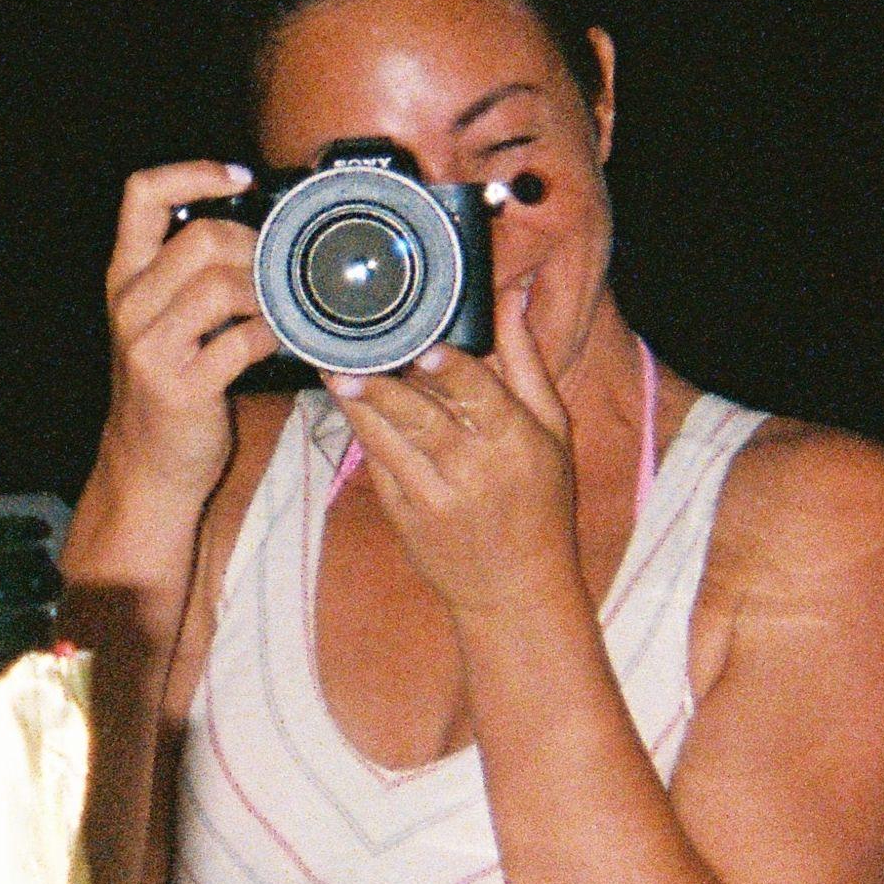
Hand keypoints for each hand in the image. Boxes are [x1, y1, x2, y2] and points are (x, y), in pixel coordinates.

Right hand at [94, 161, 276, 504]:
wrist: (147, 464)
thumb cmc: (168, 382)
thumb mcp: (160, 318)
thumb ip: (188, 273)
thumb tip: (260, 227)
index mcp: (125, 278)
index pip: (141, 195)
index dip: (193, 173)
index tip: (239, 178)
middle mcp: (130, 306)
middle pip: (200, 239)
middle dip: (252, 245)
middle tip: (275, 266)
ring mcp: (150, 348)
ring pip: (221, 287)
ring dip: (266, 292)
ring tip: (280, 305)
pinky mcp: (181, 388)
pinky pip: (241, 342)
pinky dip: (272, 335)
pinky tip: (279, 340)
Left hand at [329, 318, 587, 634]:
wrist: (515, 590)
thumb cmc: (541, 501)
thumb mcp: (551, 430)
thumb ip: (526, 361)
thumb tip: (514, 293)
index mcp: (517, 443)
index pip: (479, 396)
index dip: (449, 370)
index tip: (421, 346)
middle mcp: (474, 470)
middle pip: (421, 417)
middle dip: (382, 385)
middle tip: (347, 352)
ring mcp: (434, 496)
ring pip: (387, 438)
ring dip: (357, 402)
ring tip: (331, 366)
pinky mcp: (403, 515)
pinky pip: (376, 462)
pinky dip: (361, 428)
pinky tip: (346, 399)